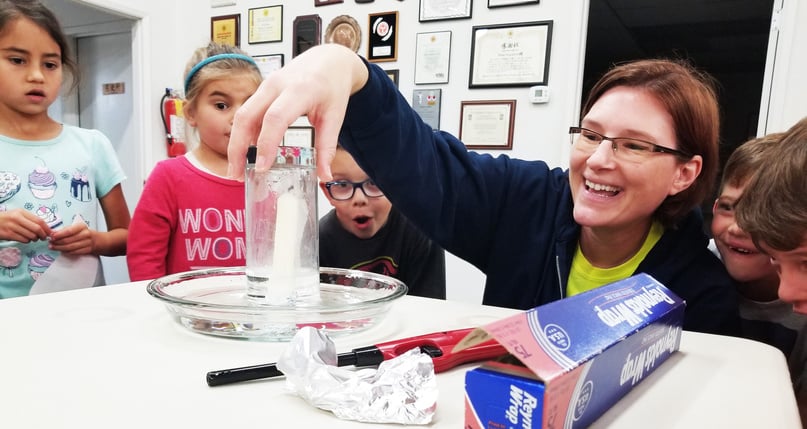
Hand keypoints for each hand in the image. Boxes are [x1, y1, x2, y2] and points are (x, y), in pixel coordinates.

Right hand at [0, 208, 50, 242]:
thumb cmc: (7, 219)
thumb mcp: (17, 214)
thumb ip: (30, 219)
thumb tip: (45, 228)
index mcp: (21, 212)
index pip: (39, 220)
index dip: (47, 228)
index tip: (50, 233)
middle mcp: (17, 218)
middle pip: (37, 229)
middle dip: (43, 235)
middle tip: (43, 238)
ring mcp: (12, 227)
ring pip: (31, 236)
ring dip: (35, 239)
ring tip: (33, 238)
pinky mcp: (9, 235)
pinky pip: (24, 240)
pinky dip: (27, 241)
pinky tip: (25, 238)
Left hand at [49, 221, 93, 254]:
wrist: (96, 240)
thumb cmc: (83, 233)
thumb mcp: (76, 228)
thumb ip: (65, 230)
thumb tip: (52, 233)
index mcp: (82, 227)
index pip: (69, 231)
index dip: (59, 234)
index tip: (51, 236)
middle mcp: (85, 234)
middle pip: (68, 240)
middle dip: (57, 242)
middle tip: (50, 243)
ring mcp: (87, 243)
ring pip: (70, 247)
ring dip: (59, 248)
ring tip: (53, 247)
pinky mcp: (87, 250)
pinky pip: (74, 252)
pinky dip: (66, 252)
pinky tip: (61, 250)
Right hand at [227, 44, 368, 181]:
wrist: (329, 60)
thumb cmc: (333, 86)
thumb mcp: (336, 116)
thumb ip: (328, 147)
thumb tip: (325, 176)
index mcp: (299, 90)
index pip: (275, 118)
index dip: (265, 144)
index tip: (262, 168)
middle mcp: (277, 85)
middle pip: (246, 116)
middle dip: (237, 147)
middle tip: (236, 174)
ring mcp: (266, 85)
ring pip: (242, 115)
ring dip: (236, 143)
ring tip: (236, 169)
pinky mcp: (262, 90)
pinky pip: (248, 112)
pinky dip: (244, 134)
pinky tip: (246, 154)